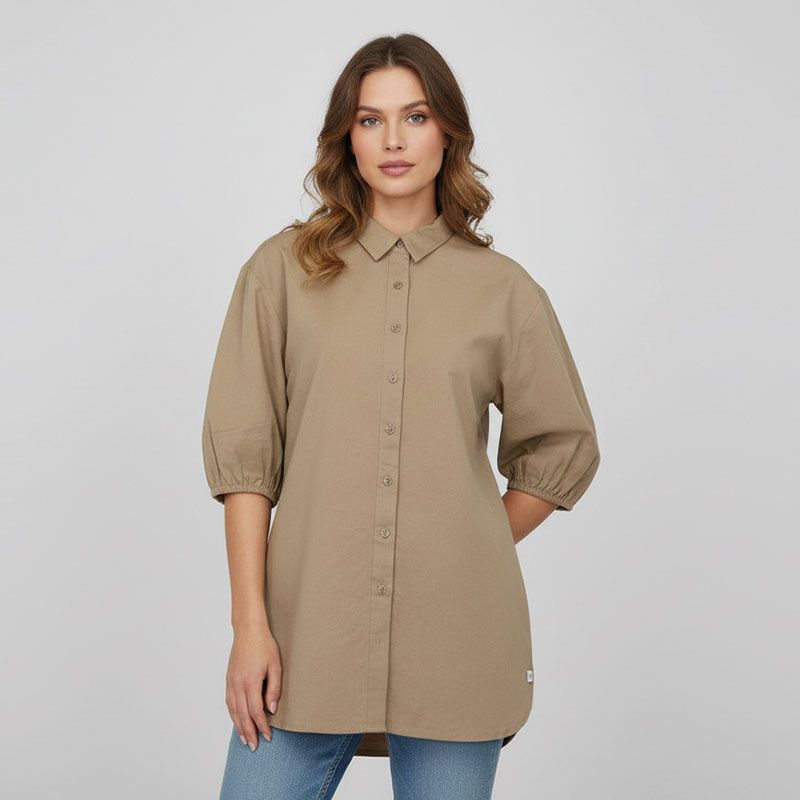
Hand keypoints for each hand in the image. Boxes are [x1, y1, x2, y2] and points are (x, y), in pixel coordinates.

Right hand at [225, 624, 281, 750]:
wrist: (248, 631)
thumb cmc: (264, 645)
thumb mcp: (275, 665)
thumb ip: (274, 688)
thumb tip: (272, 708)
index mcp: (251, 682)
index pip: (256, 711)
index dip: (262, 726)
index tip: (268, 736)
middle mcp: (238, 685)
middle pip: (243, 715)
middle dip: (249, 732)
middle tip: (254, 746)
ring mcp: (231, 682)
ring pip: (234, 711)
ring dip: (239, 726)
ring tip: (245, 739)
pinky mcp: (228, 679)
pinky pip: (229, 702)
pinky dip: (233, 714)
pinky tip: (237, 721)